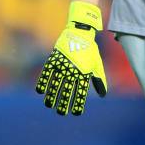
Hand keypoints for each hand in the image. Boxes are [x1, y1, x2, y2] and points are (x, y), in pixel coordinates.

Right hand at [36, 1, 106, 115]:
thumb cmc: (90, 49)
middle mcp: (73, 69)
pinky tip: (42, 92)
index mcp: (84, 71)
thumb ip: (99, 79)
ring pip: (56, 84)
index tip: (76, 113)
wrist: (80, 31)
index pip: (81, 92)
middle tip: (62, 112)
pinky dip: (43, 82)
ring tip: (50, 105)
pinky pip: (47, 73)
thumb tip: (103, 95)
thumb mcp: (96, 63)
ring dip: (52, 96)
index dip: (78, 103)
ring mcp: (63, 64)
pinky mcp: (54, 59)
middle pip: (67, 90)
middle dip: (64, 103)